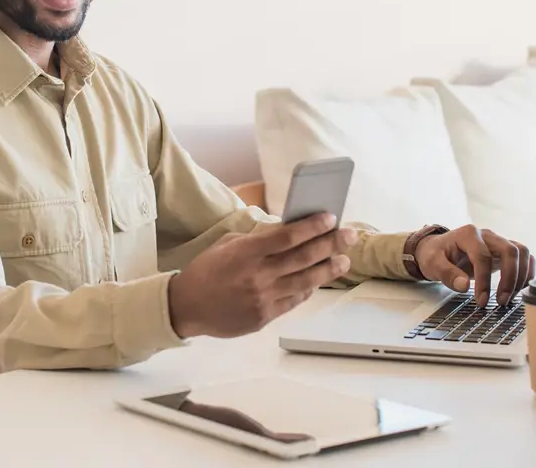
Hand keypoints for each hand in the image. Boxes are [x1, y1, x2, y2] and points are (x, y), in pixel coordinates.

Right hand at [167, 213, 357, 338]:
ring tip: (344, 260)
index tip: (331, 217)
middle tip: (349, 235)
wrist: (186, 306)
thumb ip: (258, 238)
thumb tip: (288, 231)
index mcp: (247, 252)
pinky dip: (308, 288)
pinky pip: (294, 300)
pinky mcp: (265, 317)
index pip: (288, 236)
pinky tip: (318, 280)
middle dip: (331, 244)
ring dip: (329, 269)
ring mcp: (263, 298)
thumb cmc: (207, 270)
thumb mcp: (229, 244)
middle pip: (304, 257)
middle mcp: (258, 274)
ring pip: (306, 281)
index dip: (313, 226)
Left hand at [413, 225, 533, 306]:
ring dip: (521, 276)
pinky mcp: (502, 251)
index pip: (482, 256)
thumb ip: (447, 274)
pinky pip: (524, 257)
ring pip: (521, 252)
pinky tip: (519, 288)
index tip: (481, 300)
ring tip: (510, 297)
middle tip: (502, 301)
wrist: (437, 249)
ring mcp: (497, 242)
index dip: (484, 280)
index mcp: (468, 234)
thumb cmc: (435, 254)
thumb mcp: (432, 263)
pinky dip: (526, 271)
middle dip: (510, 278)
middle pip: (510, 250)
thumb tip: (464, 286)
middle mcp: (487, 235)